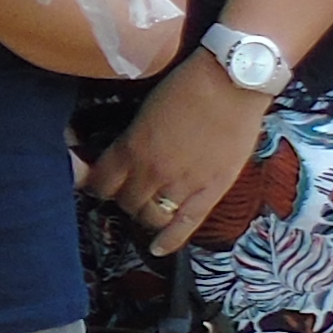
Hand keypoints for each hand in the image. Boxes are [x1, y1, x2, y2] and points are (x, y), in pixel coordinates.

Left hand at [82, 62, 274, 255]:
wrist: (232, 82)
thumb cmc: (188, 85)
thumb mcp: (146, 110)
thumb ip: (134, 137)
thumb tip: (126, 152)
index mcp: (131, 148)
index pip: (101, 183)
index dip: (99, 185)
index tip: (101, 183)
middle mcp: (151, 172)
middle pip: (125, 203)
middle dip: (124, 198)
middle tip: (130, 191)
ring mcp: (181, 185)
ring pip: (150, 217)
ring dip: (145, 215)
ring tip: (148, 208)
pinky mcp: (210, 192)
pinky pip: (185, 225)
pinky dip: (169, 241)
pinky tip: (157, 249)